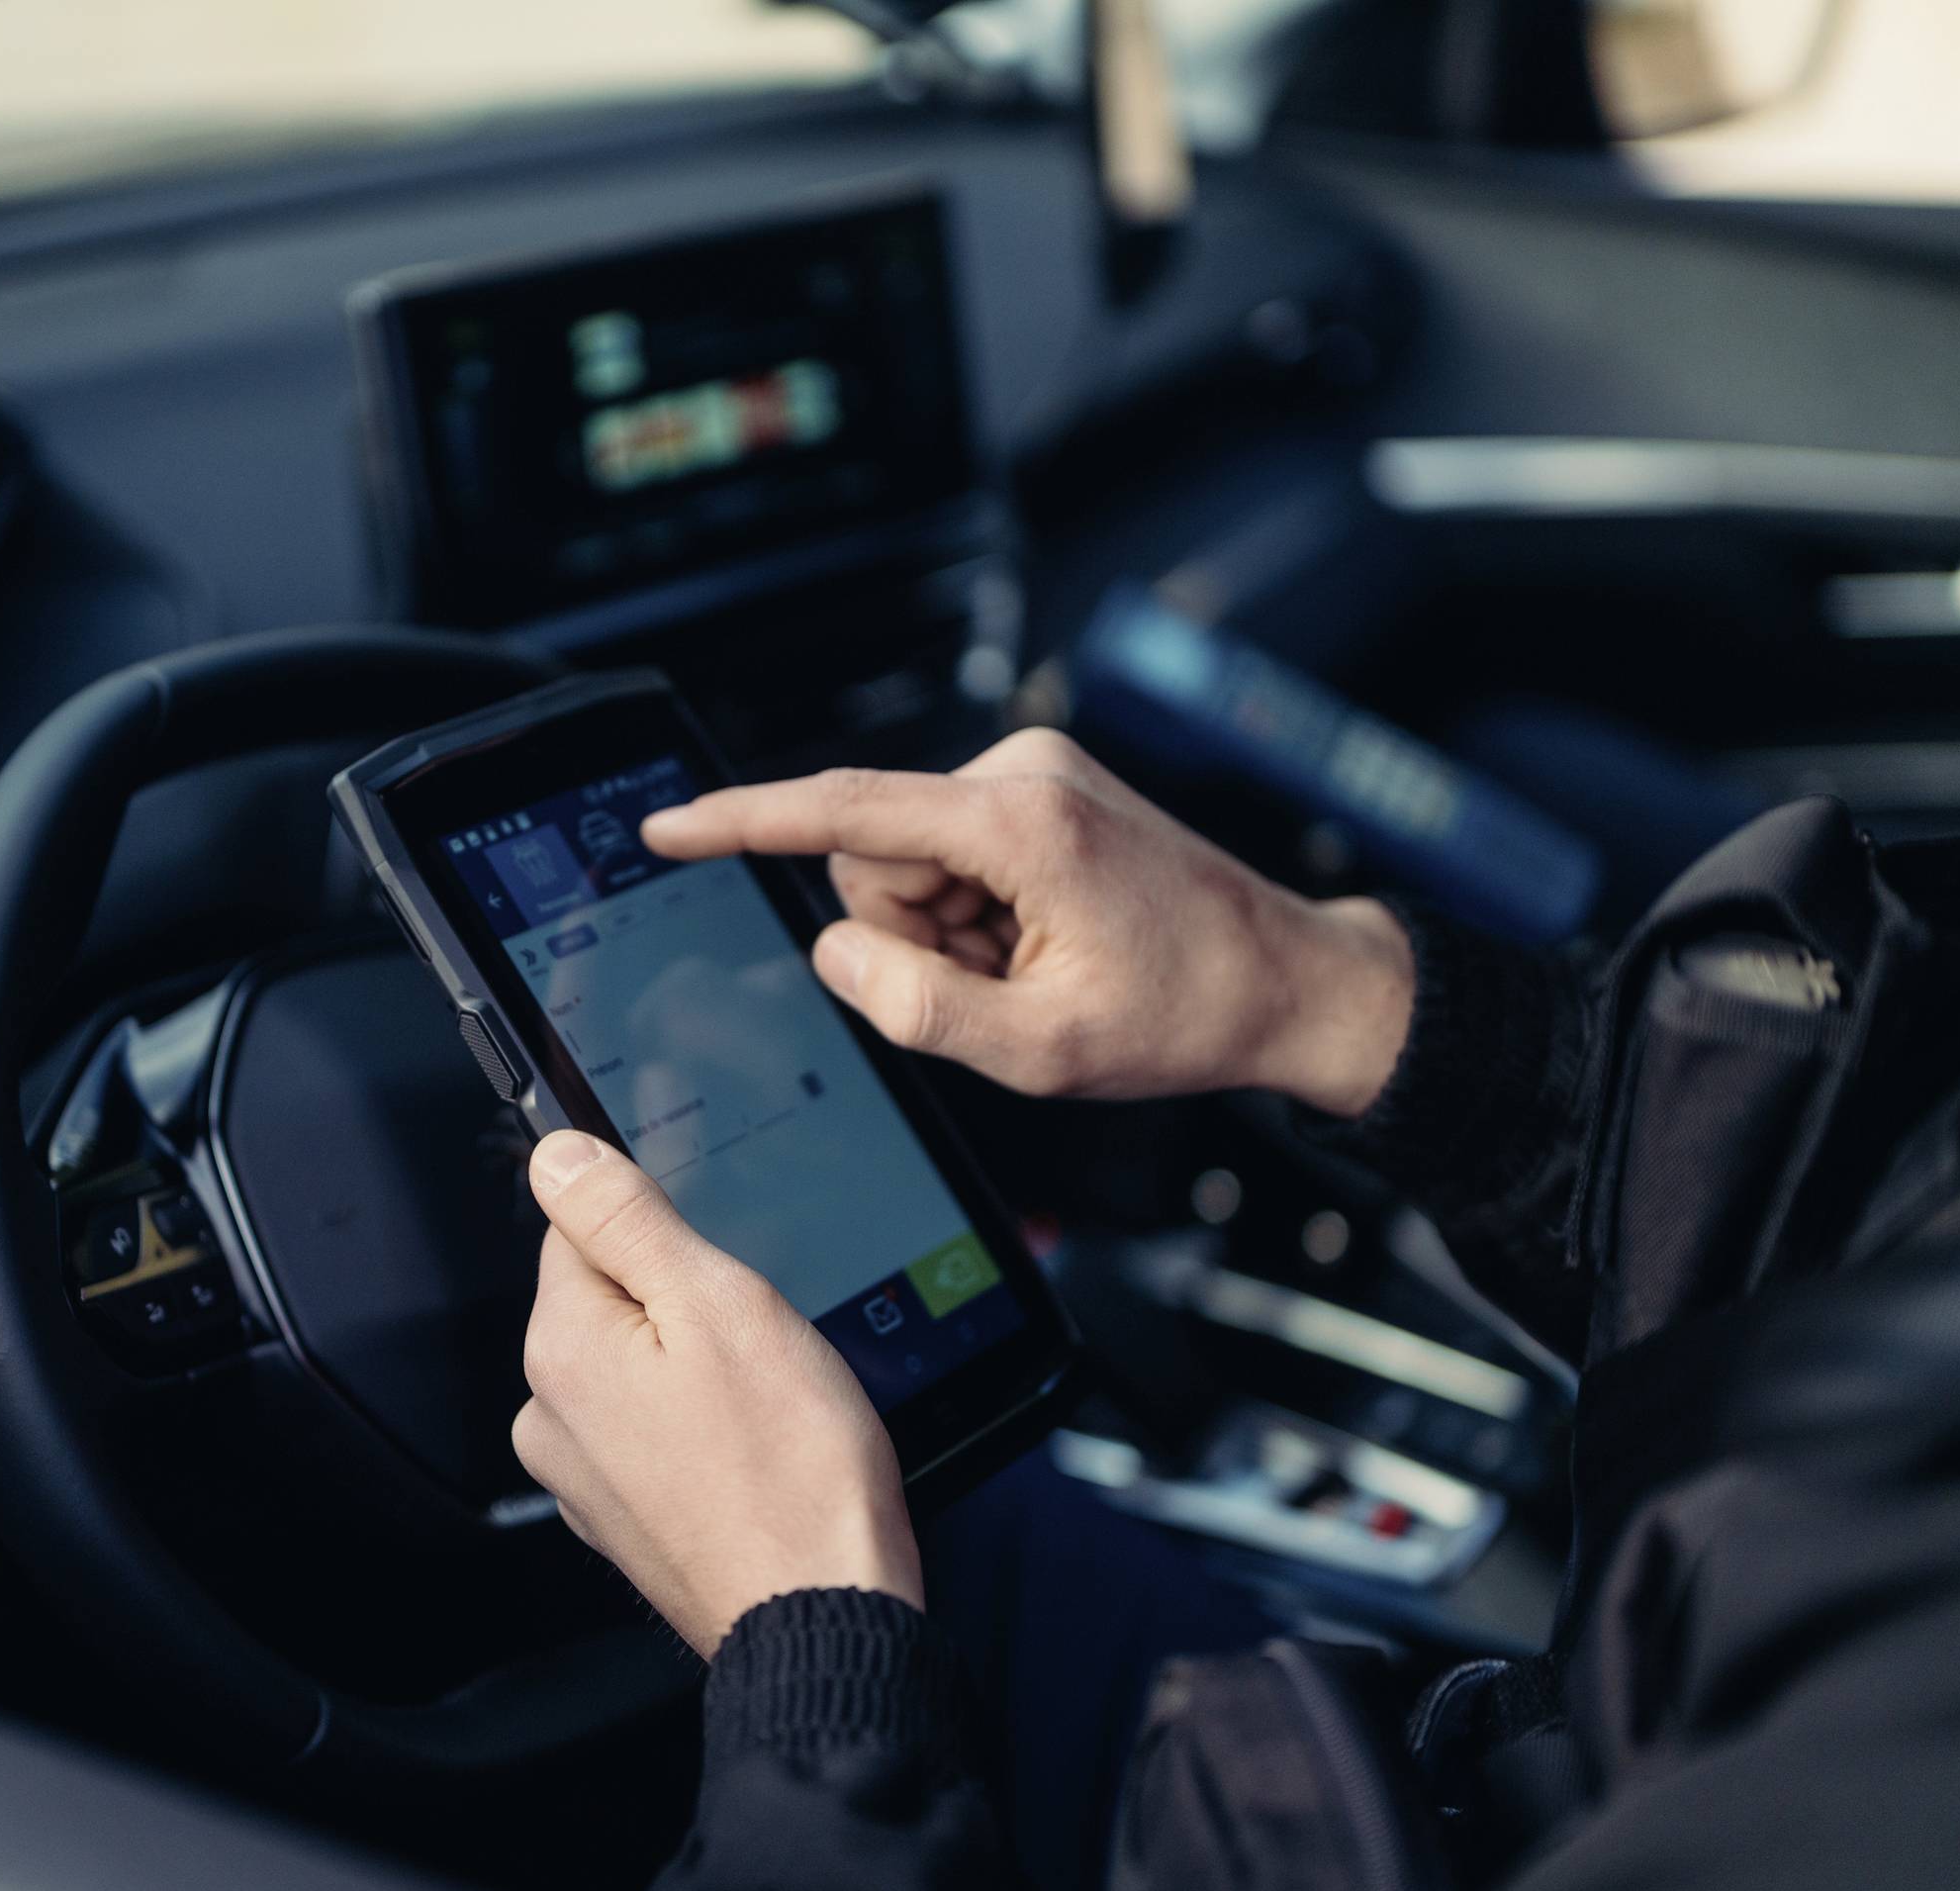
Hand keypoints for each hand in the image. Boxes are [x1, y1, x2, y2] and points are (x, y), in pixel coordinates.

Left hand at [511, 1130, 919, 1655]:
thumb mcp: (720, 1302)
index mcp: (563, 1346)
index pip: (580, 1226)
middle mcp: (551, 1413)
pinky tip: (755, 1450)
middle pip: (610, 1300)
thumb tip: (557, 1155)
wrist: (819, 1612)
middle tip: (758, 1341)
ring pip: (639, 1369)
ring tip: (765, 1404)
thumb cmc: (789, 1470)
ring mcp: (585, 1476)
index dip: (659, 1225)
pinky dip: (702, 1429)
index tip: (713, 1254)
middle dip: (684, 1301)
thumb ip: (627, 1219)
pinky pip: (656, 1434)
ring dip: (696, 1367)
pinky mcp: (626, 1519)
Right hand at [641, 729, 1413, 1117]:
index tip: (668, 828)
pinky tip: (1050, 944)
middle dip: (914, 936)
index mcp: (1019, 824)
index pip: (844, 812)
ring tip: (1038, 966)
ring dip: (952, 933)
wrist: (1291, 982)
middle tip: (1006, 986)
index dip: (742, 823)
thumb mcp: (1039, 1048)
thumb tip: (838, 951)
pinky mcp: (1042, 793)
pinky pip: (954, 861)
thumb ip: (915, 1006)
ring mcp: (1035, 775)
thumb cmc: (1188, 1013)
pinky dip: (980, 916)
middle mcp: (1021, 774)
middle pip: (876, 861)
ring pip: (910, 868)